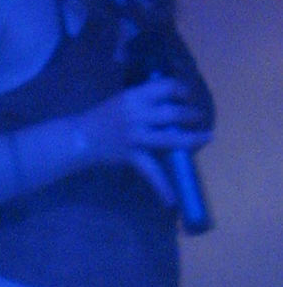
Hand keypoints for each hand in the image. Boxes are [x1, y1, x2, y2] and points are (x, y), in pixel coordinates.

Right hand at [74, 76, 209, 196]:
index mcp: (135, 96)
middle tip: (199, 118)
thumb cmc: (102, 117)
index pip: (167, 87)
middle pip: (174, 112)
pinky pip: (151, 172)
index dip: (183, 90)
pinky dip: (162, 187)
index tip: (188, 96)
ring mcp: (136, 136)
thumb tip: (172, 99)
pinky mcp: (132, 155)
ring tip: (206, 137)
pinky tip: (172, 200)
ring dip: (192, 138)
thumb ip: (145, 99)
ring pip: (172, 138)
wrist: (80, 137)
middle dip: (192, 115)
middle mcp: (137, 114)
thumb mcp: (123, 100)